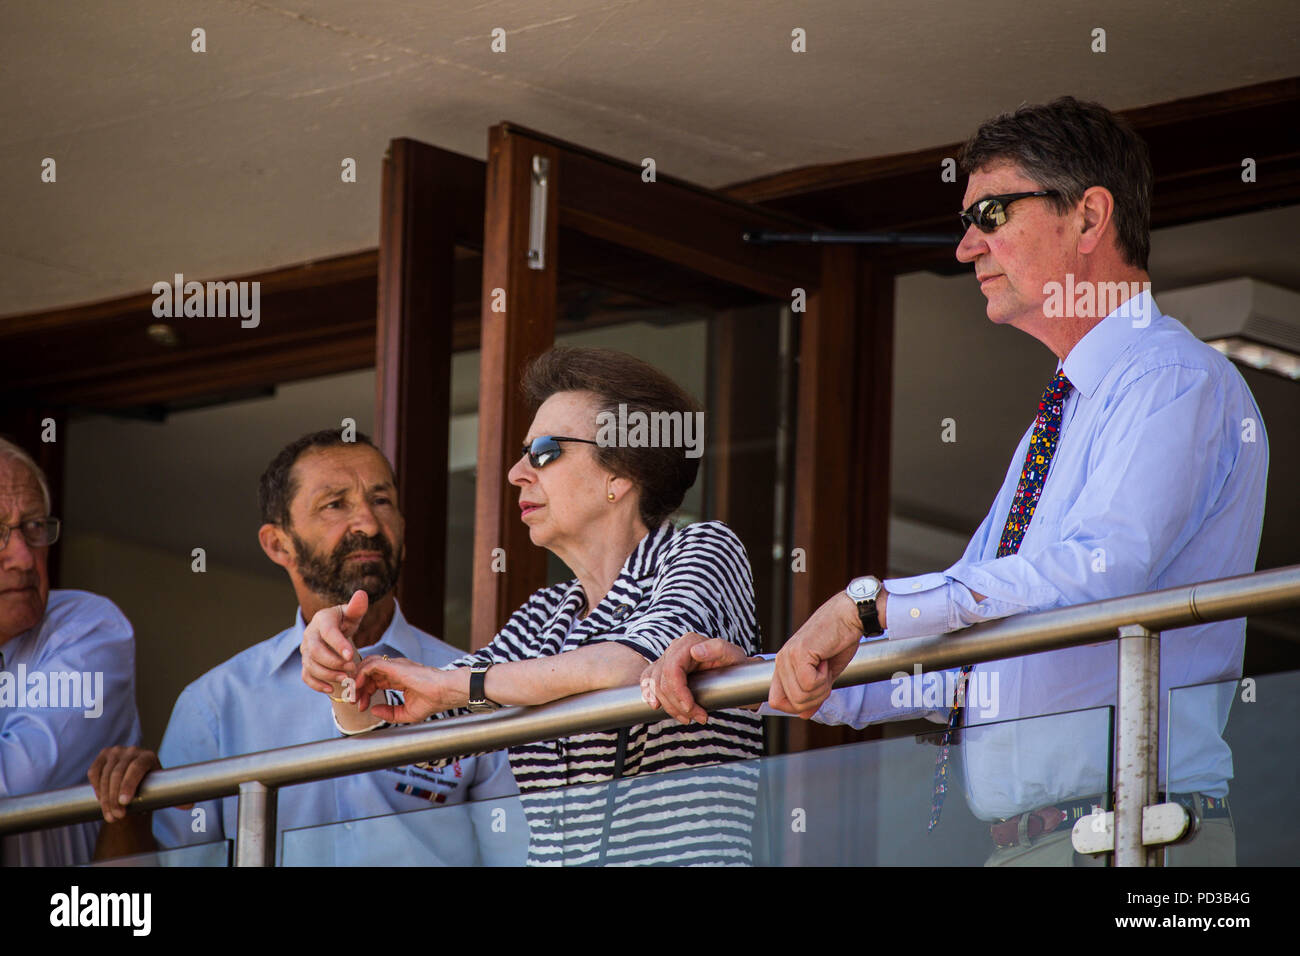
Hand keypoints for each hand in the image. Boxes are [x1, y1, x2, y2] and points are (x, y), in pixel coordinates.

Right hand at [87, 746, 191, 822]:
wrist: (134, 782)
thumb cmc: (149, 788)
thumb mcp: (161, 791)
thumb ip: (176, 798)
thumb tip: (190, 806)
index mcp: (149, 756)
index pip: (137, 768)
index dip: (129, 784)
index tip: (124, 802)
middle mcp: (132, 750)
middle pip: (118, 774)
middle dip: (115, 798)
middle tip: (117, 816)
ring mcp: (116, 751)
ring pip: (105, 775)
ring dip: (105, 798)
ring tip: (110, 815)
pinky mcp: (103, 756)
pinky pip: (94, 772)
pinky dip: (96, 787)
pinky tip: (101, 800)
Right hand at [301, 590, 367, 693]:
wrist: (332, 630)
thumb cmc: (344, 621)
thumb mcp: (351, 614)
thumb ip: (357, 607)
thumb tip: (362, 594)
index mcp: (322, 620)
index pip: (328, 632)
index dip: (338, 644)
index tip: (351, 655)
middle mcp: (310, 635)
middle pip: (315, 651)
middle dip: (333, 662)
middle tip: (352, 667)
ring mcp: (305, 650)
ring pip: (310, 665)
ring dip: (328, 674)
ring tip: (346, 679)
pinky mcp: (306, 663)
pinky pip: (306, 676)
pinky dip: (317, 685)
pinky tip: (332, 689)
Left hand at [352, 656, 464, 722]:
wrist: (445, 692)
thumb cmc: (433, 701)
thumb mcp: (407, 713)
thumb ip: (390, 712)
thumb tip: (373, 710)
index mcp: (398, 679)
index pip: (374, 681)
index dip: (365, 694)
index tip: (362, 707)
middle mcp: (395, 670)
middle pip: (368, 673)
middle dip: (358, 688)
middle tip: (354, 702)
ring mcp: (394, 666)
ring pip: (367, 665)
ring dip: (357, 679)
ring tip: (354, 693)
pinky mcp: (395, 665)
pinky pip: (371, 665)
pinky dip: (361, 674)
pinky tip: (359, 687)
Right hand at [640, 633, 748, 724]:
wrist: (734, 672)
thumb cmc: (735, 663)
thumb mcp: (734, 655)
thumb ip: (718, 648)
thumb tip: (695, 651)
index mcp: (689, 643)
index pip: (672, 669)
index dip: (678, 691)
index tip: (691, 708)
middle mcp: (675, 648)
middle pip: (662, 680)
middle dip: (677, 704)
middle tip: (697, 717)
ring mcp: (667, 658)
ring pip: (655, 684)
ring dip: (669, 706)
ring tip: (688, 718)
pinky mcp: (663, 668)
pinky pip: (648, 679)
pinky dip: (649, 693)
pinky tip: (655, 705)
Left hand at [770, 591, 862, 718]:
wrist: (849, 616)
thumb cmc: (839, 640)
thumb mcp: (825, 674)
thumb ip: (812, 693)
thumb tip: (804, 715)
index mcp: (783, 665)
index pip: (776, 701)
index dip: (797, 706)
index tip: (817, 692)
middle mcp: (781, 660)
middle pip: (791, 704)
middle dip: (815, 699)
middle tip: (826, 676)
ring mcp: (787, 656)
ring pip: (800, 697)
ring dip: (821, 688)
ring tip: (825, 665)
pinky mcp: (799, 653)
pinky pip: (809, 684)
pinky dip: (824, 678)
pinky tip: (825, 659)